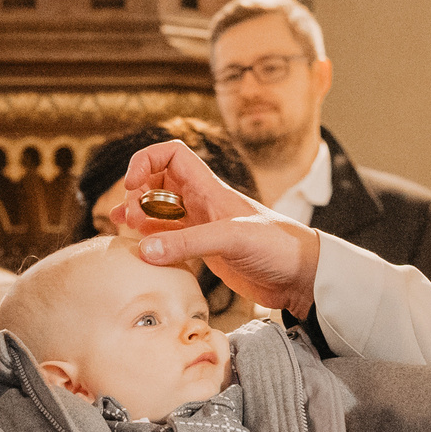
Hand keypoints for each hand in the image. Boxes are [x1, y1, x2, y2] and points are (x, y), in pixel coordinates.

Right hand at [112, 142, 323, 316]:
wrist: (302, 276)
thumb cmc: (278, 246)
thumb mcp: (231, 239)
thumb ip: (187, 243)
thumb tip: (144, 249)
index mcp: (210, 188)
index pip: (171, 155)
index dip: (146, 161)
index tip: (131, 185)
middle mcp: (203, 203)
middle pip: (158, 183)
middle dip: (137, 194)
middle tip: (132, 218)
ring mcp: (203, 227)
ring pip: (160, 211)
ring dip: (140, 216)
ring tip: (128, 229)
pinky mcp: (206, 251)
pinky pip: (170, 239)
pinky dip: (153, 241)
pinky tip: (143, 250)